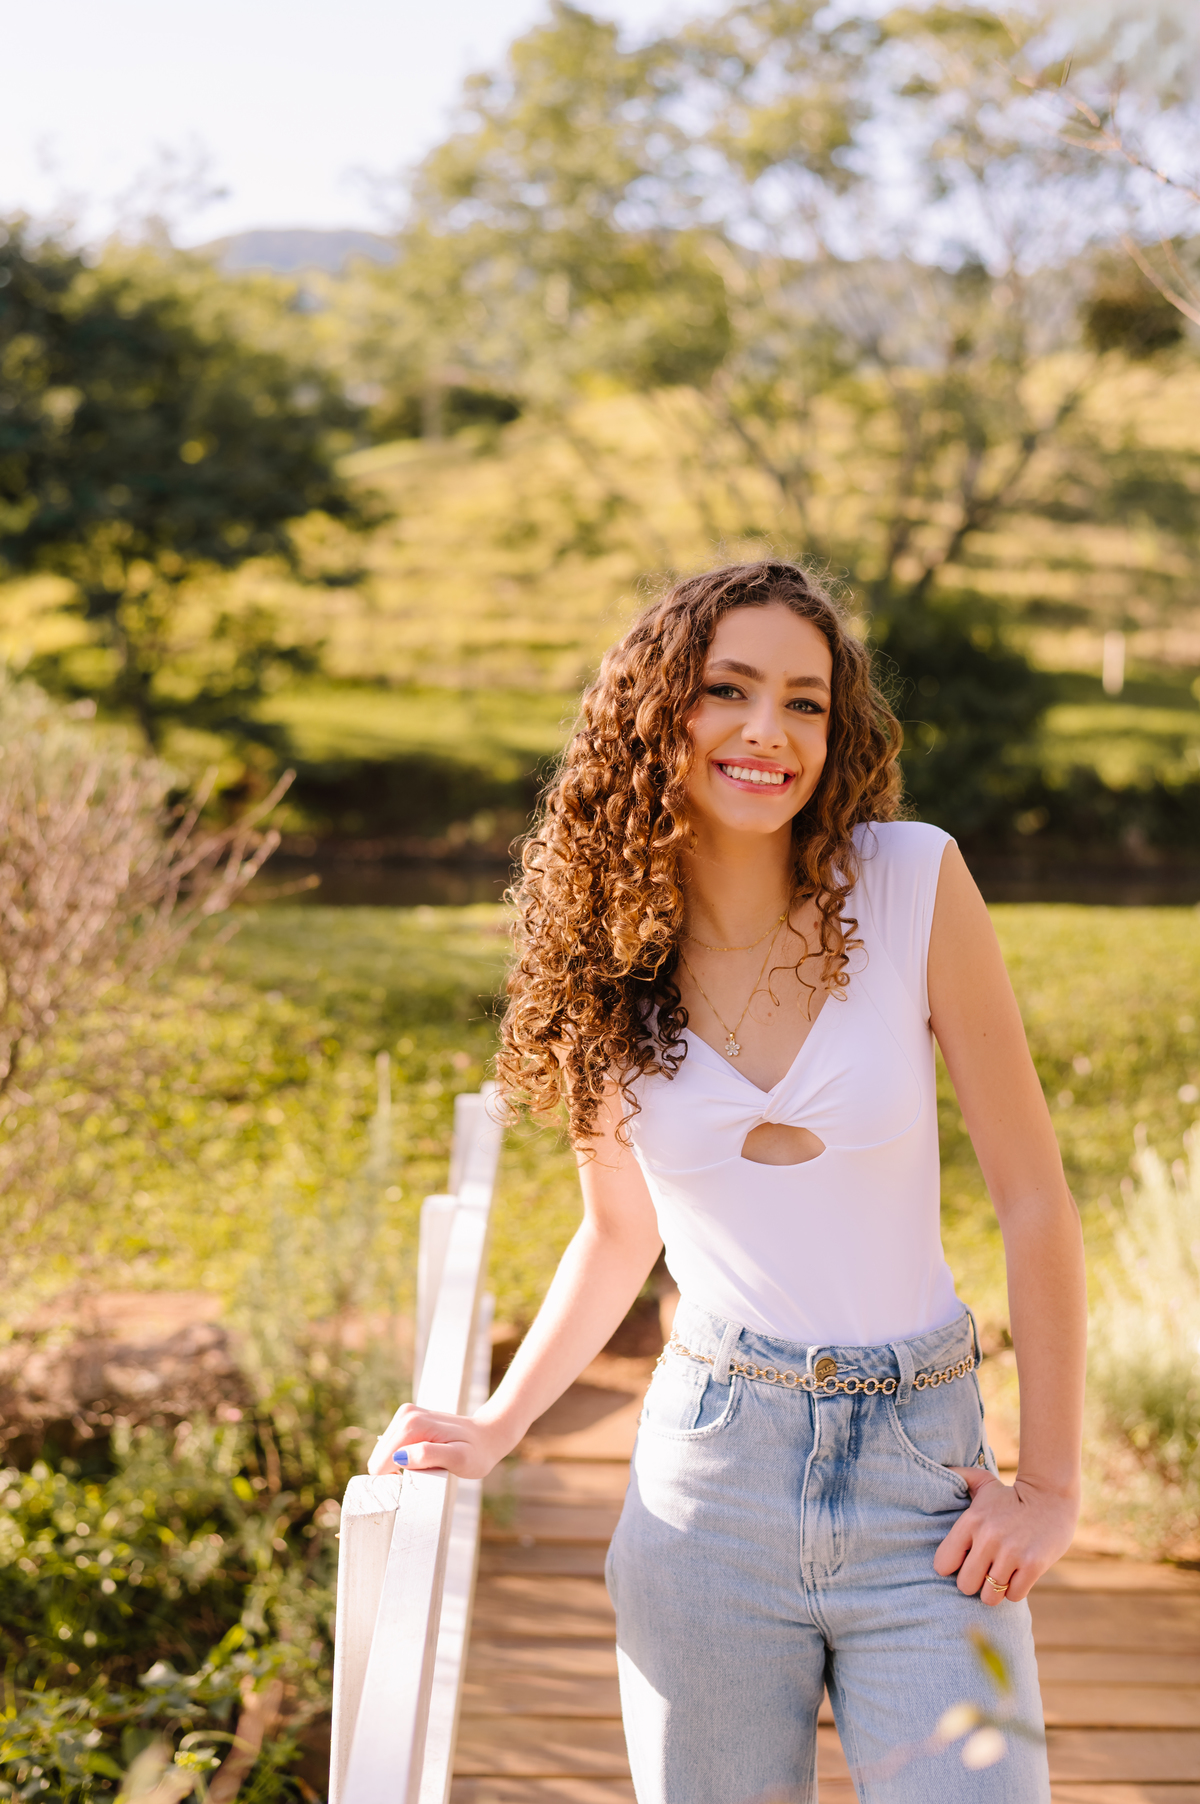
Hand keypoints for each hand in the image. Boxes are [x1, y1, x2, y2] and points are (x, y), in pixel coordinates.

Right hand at [365, 1403, 511, 1479]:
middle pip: (380, 1457)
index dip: (394, 1479)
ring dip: (399, 1465)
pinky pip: (392, 1447)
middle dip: (396, 1471)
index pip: (381, 1462)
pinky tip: (421, 1460)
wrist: (488, 1436)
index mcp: (413, 1424)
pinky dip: (402, 1458)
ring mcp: (406, 1414)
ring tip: (425, 1467)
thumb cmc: (476, 1452)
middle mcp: (406, 1414)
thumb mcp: (458, 1459)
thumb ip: (428, 1456)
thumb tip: (400, 1458)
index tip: (415, 1484)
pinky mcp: (408, 1419)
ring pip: (384, 1453)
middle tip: (424, 1476)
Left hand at [933, 1468, 1077, 1604]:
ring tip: (1002, 1573)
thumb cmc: (1011, 1495)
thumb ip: (960, 1477)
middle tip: (985, 1571)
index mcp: (971, 1521)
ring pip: (990, 1596)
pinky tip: (1019, 1574)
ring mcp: (1011, 1553)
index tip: (965, 1561)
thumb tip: (941, 1469)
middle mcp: (988, 1538)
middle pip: (965, 1585)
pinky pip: (1014, 1596)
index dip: (953, 1567)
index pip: (942, 1564)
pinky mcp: (1033, 1565)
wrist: (1052, 1497)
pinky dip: (1015, 1590)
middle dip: (975, 1582)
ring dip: (996, 1589)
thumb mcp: (983, 1482)